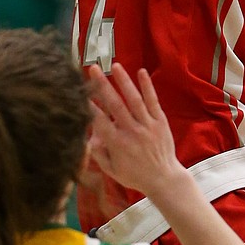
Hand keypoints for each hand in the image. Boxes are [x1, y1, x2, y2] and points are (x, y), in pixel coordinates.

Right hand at [87, 63, 183, 202]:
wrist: (164, 179)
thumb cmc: (135, 175)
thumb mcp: (112, 170)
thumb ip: (99, 153)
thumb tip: (89, 138)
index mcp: (117, 144)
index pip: (100, 121)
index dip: (89, 106)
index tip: (80, 92)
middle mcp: (132, 132)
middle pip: (115, 105)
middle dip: (103, 85)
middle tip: (93, 69)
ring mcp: (147, 125)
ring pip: (134, 99)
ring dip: (124, 81)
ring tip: (115, 66)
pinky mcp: (160, 122)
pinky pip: (153, 101)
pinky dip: (147, 86)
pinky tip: (141, 72)